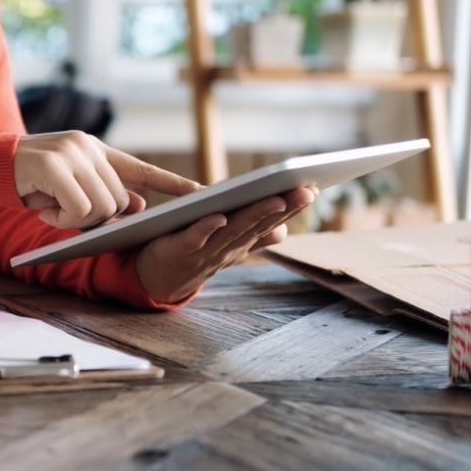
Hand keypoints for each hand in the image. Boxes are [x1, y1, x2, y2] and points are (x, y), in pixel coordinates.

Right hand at [13, 131, 200, 228]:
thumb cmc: (26, 181)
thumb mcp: (68, 186)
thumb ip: (102, 191)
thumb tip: (139, 206)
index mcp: (94, 149)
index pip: (141, 167)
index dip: (172, 182)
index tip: (202, 192)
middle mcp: (87, 146)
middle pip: (118, 200)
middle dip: (97, 218)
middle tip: (63, 214)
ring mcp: (71, 154)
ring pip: (101, 208)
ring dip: (76, 221)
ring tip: (51, 210)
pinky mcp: (53, 167)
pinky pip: (77, 210)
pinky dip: (61, 219)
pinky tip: (43, 209)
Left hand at [135, 186, 316, 302]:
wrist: (156, 282)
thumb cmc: (193, 256)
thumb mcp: (226, 248)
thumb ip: (252, 238)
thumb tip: (284, 231)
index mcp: (239, 243)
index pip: (270, 223)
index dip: (291, 208)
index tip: (314, 189)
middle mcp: (226, 247)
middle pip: (256, 224)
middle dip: (283, 208)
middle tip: (307, 190)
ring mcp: (203, 250)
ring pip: (232, 230)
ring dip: (254, 215)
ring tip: (274, 198)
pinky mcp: (176, 249)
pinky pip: (193, 238)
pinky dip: (206, 228)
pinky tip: (219, 216)